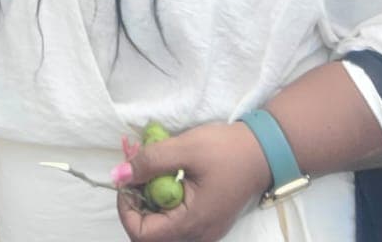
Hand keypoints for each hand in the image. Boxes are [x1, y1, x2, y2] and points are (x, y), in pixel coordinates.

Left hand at [116, 122, 267, 240]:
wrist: (263, 150)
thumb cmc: (226, 150)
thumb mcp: (185, 148)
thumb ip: (149, 162)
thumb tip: (117, 175)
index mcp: (192, 224)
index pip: (143, 235)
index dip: (126, 209)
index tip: (125, 179)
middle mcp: (198, 234)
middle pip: (151, 230)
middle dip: (135, 195)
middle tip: (131, 162)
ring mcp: (203, 228)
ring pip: (162, 221)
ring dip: (146, 192)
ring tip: (142, 159)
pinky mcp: (206, 217)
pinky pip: (175, 214)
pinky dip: (161, 192)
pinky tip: (159, 166)